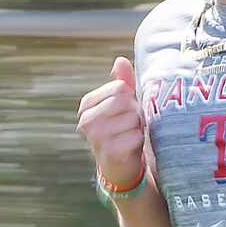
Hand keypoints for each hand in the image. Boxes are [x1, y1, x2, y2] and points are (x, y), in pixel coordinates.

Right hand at [77, 56, 149, 193]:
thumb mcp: (122, 104)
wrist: (120, 167)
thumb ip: (122, 81)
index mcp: (87, 104)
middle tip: (132, 124)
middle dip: (136, 113)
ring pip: (132, 119)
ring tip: (131, 135)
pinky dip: (139, 141)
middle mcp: (86, 120)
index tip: (126, 111)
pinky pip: (135, 136)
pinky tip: (132, 147)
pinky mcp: (108, 152)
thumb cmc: (122, 130)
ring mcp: (95, 137)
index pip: (120, 88)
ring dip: (139, 128)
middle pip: (126, 102)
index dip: (130, 99)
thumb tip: (120, 60)